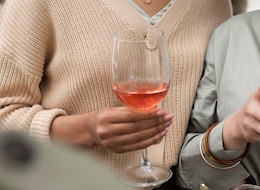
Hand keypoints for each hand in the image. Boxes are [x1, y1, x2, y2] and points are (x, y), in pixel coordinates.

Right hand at [51, 107, 172, 152]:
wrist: (91, 130)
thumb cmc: (105, 116)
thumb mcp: (114, 108)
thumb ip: (131, 109)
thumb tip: (154, 108)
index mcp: (106, 117)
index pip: (131, 116)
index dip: (148, 114)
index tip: (161, 111)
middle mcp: (108, 131)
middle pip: (137, 127)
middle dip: (155, 122)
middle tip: (168, 118)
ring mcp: (112, 143)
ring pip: (138, 138)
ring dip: (155, 132)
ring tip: (166, 126)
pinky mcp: (117, 150)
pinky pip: (137, 146)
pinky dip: (150, 141)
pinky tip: (159, 135)